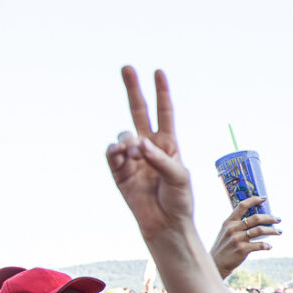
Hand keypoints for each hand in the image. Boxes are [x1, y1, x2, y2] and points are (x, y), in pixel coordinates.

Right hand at [106, 67, 193, 239]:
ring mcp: (133, 159)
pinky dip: (115, 153)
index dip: (161, 93)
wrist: (166, 224)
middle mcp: (150, 147)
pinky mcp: (119, 173)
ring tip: (134, 154)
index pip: (164, 113)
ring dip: (128, 141)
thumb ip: (162, 160)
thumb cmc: (180, 200)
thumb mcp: (179, 178)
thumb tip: (140, 144)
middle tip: (127, 68)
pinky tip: (121, 156)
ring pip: (124, 136)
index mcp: (169, 145)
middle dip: (133, 90)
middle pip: (139, 112)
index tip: (158, 72)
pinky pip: (112, 155)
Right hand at [209, 196, 280, 278]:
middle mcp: (233, 229)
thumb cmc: (224, 246)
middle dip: (270, 218)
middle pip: (256, 218)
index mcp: (229, 222)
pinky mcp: (242, 250)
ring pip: (260, 230)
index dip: (254, 200)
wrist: (216, 264)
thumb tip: (258, 218)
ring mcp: (237, 239)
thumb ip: (238, 224)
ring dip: (273, 231)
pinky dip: (267, 245)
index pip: (242, 206)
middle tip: (278, 219)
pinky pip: (259, 245)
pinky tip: (269, 246)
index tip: (264, 198)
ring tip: (279, 232)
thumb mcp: (226, 232)